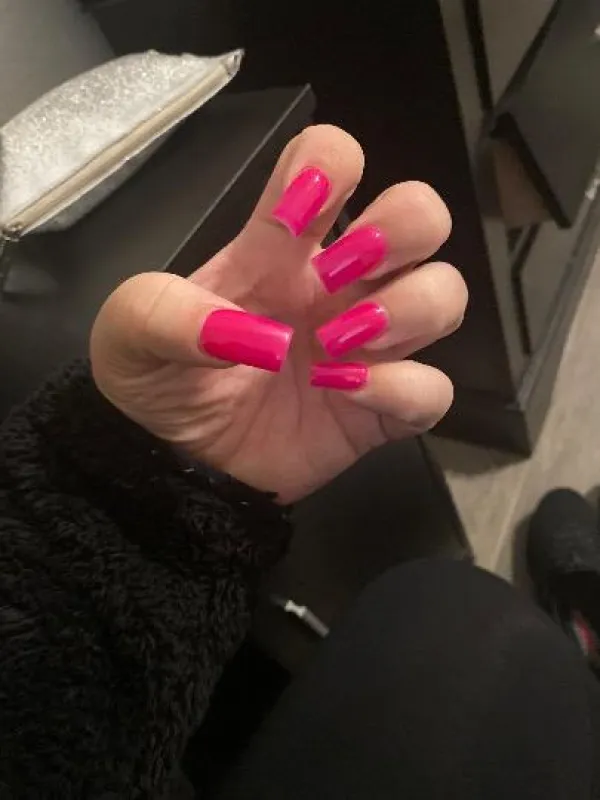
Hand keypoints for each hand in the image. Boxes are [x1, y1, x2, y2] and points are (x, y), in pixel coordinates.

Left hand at [91, 126, 466, 503]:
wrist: (177, 464)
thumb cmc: (160, 380)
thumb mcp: (131, 333)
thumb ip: (166, 311)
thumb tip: (248, 333)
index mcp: (281, 247)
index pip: (331, 159)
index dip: (330, 164)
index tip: (293, 219)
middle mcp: (339, 284)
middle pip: (421, 213)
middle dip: (402, 227)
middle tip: (343, 274)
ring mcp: (369, 345)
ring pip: (445, 293)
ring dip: (407, 309)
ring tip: (338, 342)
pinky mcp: (382, 407)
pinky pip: (434, 388)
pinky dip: (404, 388)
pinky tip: (346, 395)